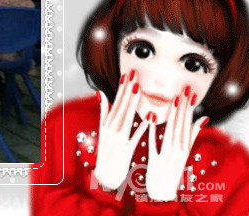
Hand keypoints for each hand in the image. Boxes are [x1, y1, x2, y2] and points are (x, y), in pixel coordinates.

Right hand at [93, 70, 153, 191]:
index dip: (122, 88)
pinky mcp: (127, 149)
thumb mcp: (102, 129)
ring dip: (133, 102)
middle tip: (134, 74)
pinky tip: (148, 117)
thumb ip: (104, 112)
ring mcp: (119, 138)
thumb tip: (100, 94)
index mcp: (107, 123)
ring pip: (127, 116)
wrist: (106, 173)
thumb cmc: (106, 151)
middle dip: (128, 89)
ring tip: (139, 87)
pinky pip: (135, 136)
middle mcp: (112, 129)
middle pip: (122, 105)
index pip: (116, 102)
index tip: (128, 75)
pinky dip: (141, 127)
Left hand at [145, 85, 208, 201]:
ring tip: (173, 100)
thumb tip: (203, 118)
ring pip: (171, 133)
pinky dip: (153, 135)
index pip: (186, 124)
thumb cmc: (171, 168)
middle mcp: (178, 151)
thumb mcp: (184, 151)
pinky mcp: (156, 162)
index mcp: (184, 147)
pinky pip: (154, 146)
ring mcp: (168, 157)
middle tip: (183, 90)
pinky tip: (150, 121)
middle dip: (182, 108)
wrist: (163, 190)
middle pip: (180, 126)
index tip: (188, 92)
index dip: (187, 108)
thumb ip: (191, 135)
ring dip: (172, 116)